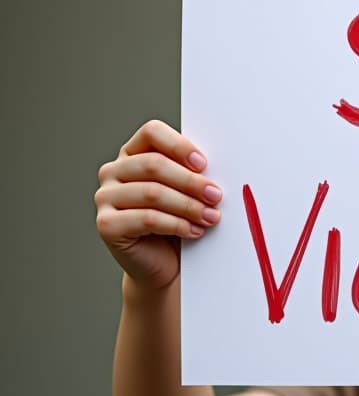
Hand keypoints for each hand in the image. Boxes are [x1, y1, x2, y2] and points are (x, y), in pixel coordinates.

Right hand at [95, 120, 221, 290]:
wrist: (165, 263)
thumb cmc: (179, 221)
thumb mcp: (187, 191)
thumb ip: (193, 173)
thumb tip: (216, 166)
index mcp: (133, 153)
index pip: (151, 133)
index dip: (179, 145)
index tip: (204, 164)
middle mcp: (113, 171)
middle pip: (154, 164)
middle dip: (191, 181)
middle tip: (216, 196)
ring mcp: (105, 197)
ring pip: (152, 192)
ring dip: (188, 205)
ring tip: (211, 217)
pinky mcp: (106, 224)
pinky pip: (146, 218)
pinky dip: (177, 224)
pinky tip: (195, 231)